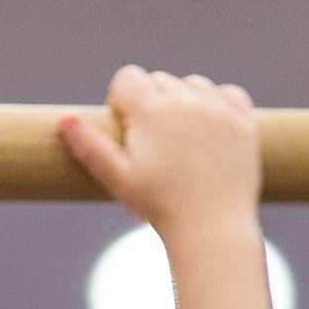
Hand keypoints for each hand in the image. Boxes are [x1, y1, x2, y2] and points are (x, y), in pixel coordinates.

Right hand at [57, 66, 259, 237]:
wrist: (212, 230)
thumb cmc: (159, 208)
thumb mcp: (118, 180)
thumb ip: (90, 147)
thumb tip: (65, 118)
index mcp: (151, 110)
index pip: (128, 78)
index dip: (121, 100)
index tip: (127, 128)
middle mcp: (186, 100)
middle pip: (159, 81)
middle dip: (153, 105)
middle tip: (156, 147)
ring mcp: (218, 109)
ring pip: (193, 85)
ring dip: (185, 103)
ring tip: (183, 142)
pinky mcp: (244, 122)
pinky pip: (228, 94)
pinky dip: (218, 106)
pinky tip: (210, 132)